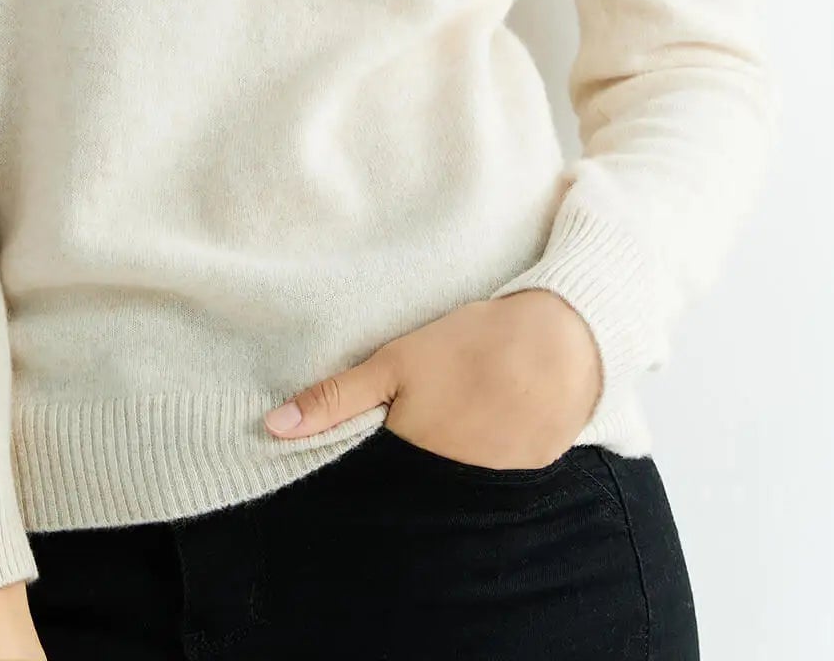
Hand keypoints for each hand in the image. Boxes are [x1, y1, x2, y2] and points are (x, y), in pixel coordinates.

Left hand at [262, 291, 603, 468]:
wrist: (560, 345)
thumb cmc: (471, 348)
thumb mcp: (395, 363)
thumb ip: (336, 399)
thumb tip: (273, 428)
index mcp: (414, 461)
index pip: (376, 483)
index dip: (366, 469)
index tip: (362, 451)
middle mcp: (451, 489)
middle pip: (413, 488)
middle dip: (403, 472)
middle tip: (421, 424)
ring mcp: (492, 488)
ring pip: (453, 486)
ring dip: (448, 463)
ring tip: (457, 421)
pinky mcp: (526, 479)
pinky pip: (492, 481)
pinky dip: (484, 459)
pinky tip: (488, 425)